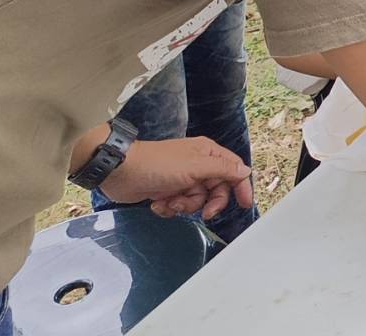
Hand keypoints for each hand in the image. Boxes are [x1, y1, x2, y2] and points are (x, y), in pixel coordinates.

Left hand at [99, 137, 253, 220]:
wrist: (120, 172)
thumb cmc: (155, 164)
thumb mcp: (195, 166)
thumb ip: (223, 169)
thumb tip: (245, 170)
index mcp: (207, 154)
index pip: (234, 170)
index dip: (241, 187)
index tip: (245, 203)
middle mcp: (197, 165)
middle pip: (217, 190)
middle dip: (209, 203)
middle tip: (204, 213)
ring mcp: (182, 179)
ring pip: (197, 201)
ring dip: (185, 206)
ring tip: (171, 201)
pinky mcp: (168, 191)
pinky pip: (179, 206)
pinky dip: (170, 208)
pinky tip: (159, 202)